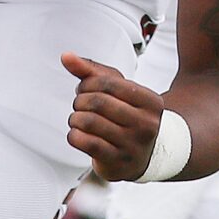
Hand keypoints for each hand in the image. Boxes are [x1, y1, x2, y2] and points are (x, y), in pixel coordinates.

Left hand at [61, 51, 162, 180]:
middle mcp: (146, 124)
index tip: (84, 89)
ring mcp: (132, 145)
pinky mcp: (117, 162)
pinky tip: (78, 134)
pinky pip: (86, 142)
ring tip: (78, 119)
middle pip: (98, 102)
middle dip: (80, 101)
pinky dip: (74, 135)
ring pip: (89, 122)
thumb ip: (92, 71)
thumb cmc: (128, 119)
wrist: (143, 158)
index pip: (109, 83)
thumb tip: (67, 57)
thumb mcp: (118, 92)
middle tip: (80, 105)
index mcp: (151, 102)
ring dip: (75, 118)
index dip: (88, 83)